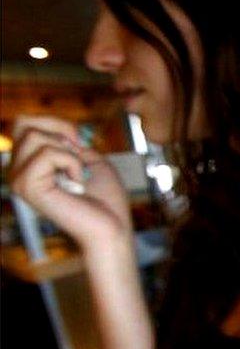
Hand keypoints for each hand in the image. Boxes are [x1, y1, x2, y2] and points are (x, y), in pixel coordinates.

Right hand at [10, 116, 132, 251]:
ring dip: (68, 152)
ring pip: (33, 137)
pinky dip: (71, 163)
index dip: (55, 123)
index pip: (23, 123)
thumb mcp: (89, 157)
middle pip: (24, 125)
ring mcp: (18, 180)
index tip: (79, 143)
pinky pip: (46, 154)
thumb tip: (50, 125)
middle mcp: (17, 172)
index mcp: (29, 164)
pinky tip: (77, 183)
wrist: (113, 226)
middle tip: (79, 157)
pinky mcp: (26, 188)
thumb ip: (67, 140)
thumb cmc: (105, 197)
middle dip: (61, 132)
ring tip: (77, 175)